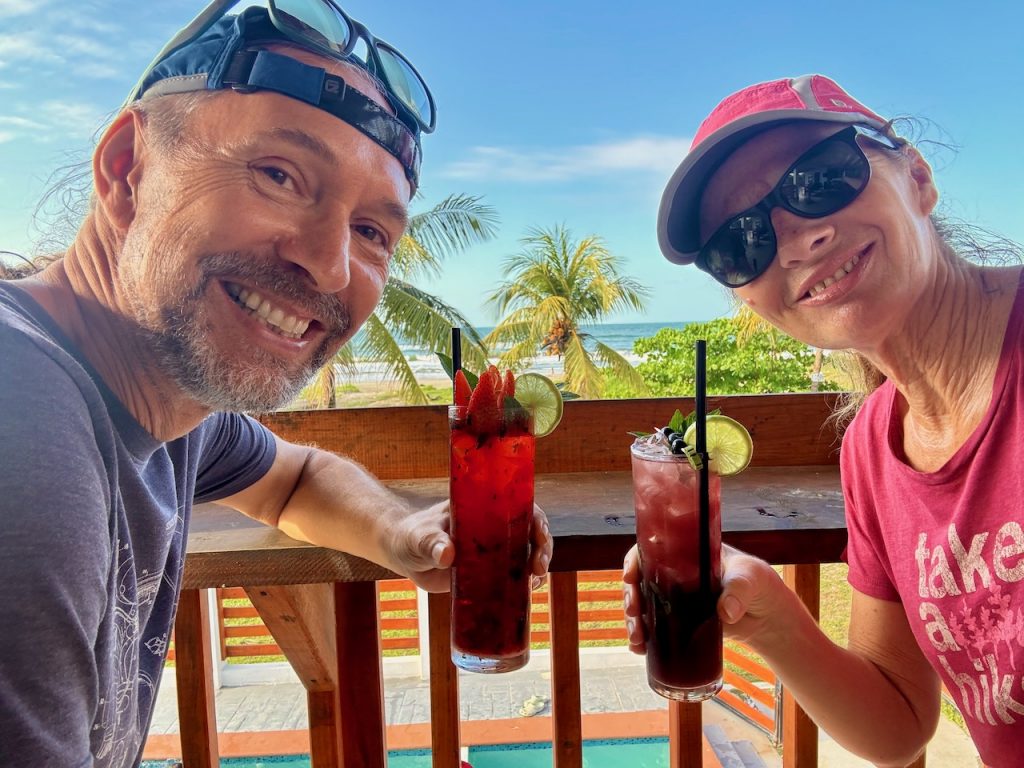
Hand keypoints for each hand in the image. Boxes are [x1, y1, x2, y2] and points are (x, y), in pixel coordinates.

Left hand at [383, 502, 553, 593]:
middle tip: (538, 567)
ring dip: (538, 567)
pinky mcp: (488, 573)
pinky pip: (513, 577)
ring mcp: (493, 551)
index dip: (536, 518)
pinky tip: (529, 593)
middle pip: (530, 532)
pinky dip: (525, 585)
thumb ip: (432, 543)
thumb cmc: (412, 536)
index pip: (519, 507)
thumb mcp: (420, 537)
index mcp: (483, 510)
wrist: (404, 554)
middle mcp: (493, 528)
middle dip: (542, 547)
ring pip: (527, 555)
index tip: (540, 532)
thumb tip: (446, 555)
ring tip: (535, 582)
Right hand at [623, 544, 787, 651]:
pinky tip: (640, 649)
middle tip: (634, 613)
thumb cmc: (758, 584)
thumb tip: (725, 612)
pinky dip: (644, 639)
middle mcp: (675, 575)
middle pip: (640, 581)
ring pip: (644, 606)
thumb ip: (738, 591)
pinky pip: (655, 628)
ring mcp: (676, 600)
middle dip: (631, 597)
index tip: (630, 577)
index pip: (651, 551)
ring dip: (634, 622)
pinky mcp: (680, 624)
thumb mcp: (749, 579)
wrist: (767, 615)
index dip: (634, 562)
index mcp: (686, 555)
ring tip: (637, 639)